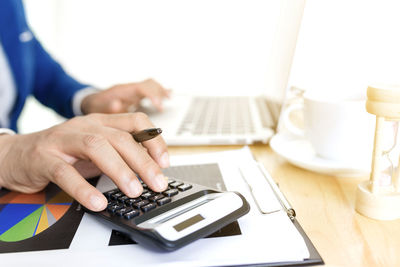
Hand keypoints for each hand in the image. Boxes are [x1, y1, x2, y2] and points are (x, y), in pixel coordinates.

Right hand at [0, 113, 169, 210]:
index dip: (154, 140)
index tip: (165, 162)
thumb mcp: (96, 149)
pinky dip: (83, 188)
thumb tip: (151, 168)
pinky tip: (97, 202)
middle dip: (143, 161)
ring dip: (120, 170)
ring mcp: (63, 140)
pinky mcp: (44, 158)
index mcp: (100, 122)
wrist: (18, 154)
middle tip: (157, 182)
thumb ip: (120, 153)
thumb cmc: (63, 152)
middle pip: (119, 137)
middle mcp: (84, 126)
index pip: (135, 121)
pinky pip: (65, 172)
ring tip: (134, 191)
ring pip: (96, 147)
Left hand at [81, 79, 170, 113]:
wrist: (90, 102)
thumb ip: (107, 107)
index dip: (153, 96)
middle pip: (150, 84)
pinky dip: (160, 93)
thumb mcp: (98, 109)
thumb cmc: (95, 108)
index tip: (160, 107)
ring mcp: (133, 91)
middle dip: (160, 94)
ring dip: (162, 91)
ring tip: (170, 99)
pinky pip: (150, 90)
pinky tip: (168, 96)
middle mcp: (130, 89)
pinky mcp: (136, 95)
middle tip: (165, 107)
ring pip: (152, 85)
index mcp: (123, 91)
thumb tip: (115, 104)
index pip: (142, 88)